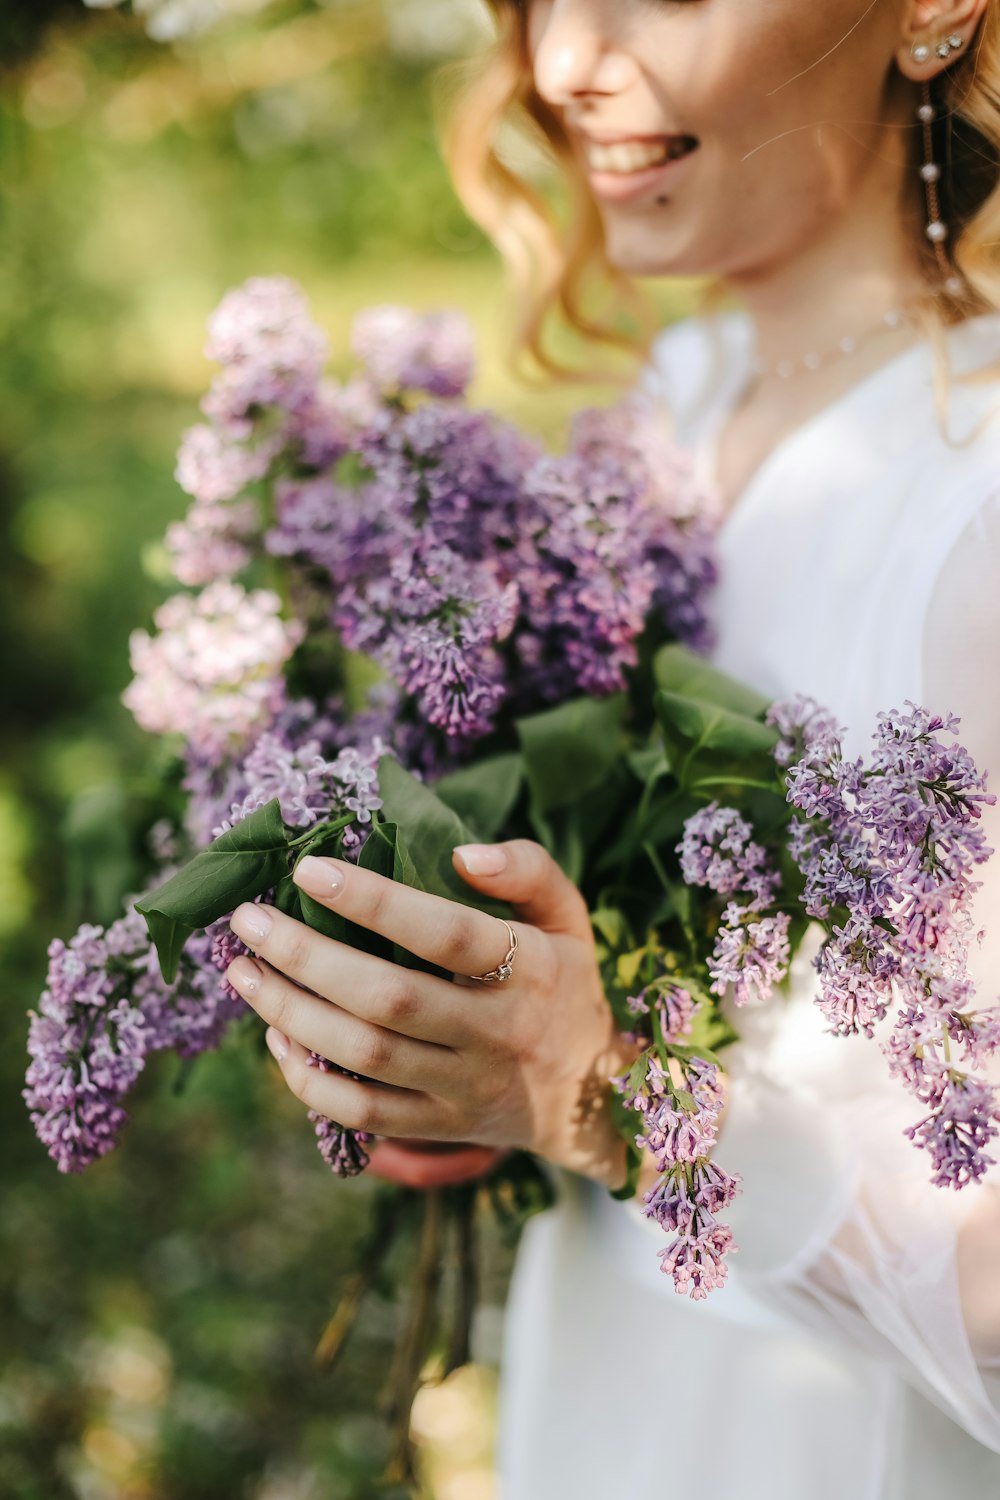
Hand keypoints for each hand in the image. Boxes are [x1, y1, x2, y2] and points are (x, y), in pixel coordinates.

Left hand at [225, 840, 643, 1188]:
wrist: (588, 1096)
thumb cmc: (563, 982)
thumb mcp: (568, 915)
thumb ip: (527, 868)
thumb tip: (460, 852)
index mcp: (532, 969)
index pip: (445, 933)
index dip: (373, 901)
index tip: (309, 870)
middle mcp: (497, 1031)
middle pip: (388, 999)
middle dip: (307, 958)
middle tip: (250, 920)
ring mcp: (466, 1086)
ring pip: (366, 1056)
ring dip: (291, 1012)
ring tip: (242, 972)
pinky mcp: (439, 1127)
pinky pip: (363, 1113)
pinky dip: (308, 1081)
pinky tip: (274, 1036)